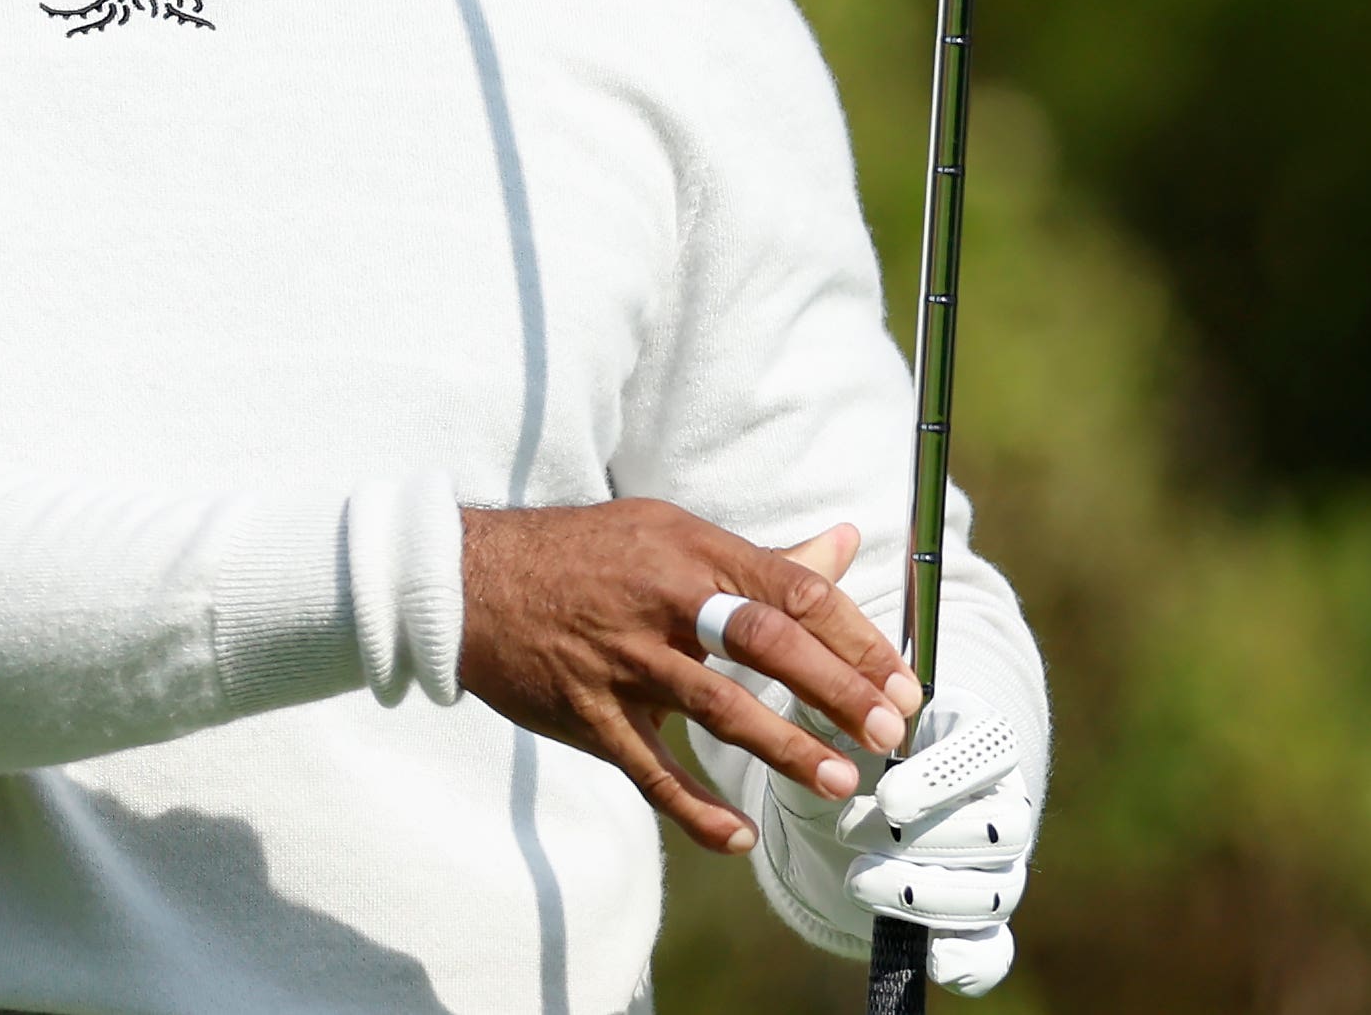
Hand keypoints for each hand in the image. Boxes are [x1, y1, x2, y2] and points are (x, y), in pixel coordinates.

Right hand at [458, 502, 923, 853]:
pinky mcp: (590, 713)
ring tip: (838, 781)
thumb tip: (843, 544)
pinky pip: (649, 769)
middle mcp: (664, 600)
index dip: (854, 636)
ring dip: (782, 746)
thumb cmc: (587, 554)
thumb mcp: (672, 533)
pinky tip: (739, 838)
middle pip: (765, 641)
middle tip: (888, 730)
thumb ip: (761, 556)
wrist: (470, 580)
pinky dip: (694, 808)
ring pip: (715, 706)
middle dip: (834, 688)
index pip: (792, 589)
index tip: (900, 680)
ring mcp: (625, 659)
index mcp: (693, 550)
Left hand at [756, 684, 1037, 996]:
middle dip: (927, 841)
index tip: (889, 797)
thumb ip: (839, 711)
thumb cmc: (845, 747)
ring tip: (858, 881)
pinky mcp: (977, 923)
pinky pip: (993, 952)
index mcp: (978, 740)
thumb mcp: (833, 720)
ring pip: (998, 892)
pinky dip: (971, 963)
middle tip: (854, 834)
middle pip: (1004, 829)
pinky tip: (935, 958)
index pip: (994, 749)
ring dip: (930, 896)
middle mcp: (1002, 804)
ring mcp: (997, 867)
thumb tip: (859, 716)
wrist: (844, 802)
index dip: (948, 775)